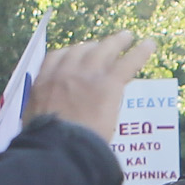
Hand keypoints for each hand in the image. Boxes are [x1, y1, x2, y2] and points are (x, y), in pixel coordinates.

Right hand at [25, 32, 150, 140]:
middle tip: (103, 48)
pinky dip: (140, 53)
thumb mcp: (35, 123)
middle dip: (92, 48)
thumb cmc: (47, 144)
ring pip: (103, 49)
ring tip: (126, 37)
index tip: (77, 55)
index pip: (55, 58)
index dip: (69, 54)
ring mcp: (85, 75)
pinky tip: (149, 46)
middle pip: (80, 50)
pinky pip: (127, 62)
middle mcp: (63, 73)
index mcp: (43, 83)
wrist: (60, 148)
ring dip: (116, 41)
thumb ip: (42, 112)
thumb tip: (51, 117)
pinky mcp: (107, 83)